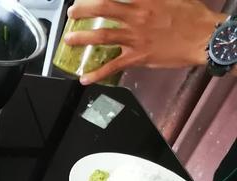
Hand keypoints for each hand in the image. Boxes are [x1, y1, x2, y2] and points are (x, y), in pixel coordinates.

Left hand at [64, 0, 219, 83]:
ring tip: (69, 39)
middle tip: (72, 12)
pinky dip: (97, 74)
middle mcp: (137, 16)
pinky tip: (84, 79)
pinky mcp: (138, 57)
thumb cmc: (191, 16)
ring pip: (103, 36)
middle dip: (84, 9)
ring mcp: (136, 38)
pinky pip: (113, 66)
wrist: (203, 37)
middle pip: (104, 8)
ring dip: (83, 38)